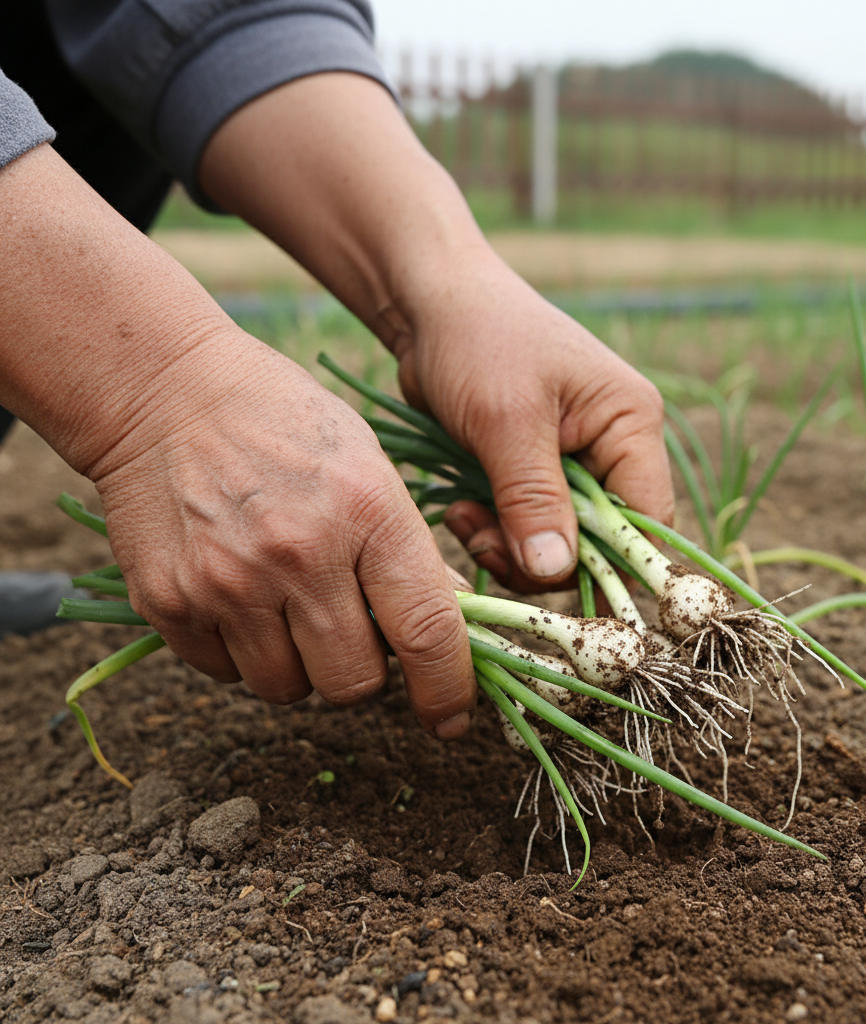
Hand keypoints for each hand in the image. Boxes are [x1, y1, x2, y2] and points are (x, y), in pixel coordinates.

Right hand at [92, 333, 475, 735]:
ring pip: (288, 690)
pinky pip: (224, 675)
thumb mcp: (370, 466)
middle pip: (355, 683)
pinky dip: (241, 654)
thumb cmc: (285, 423)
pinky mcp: (169, 603)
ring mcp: (228, 583)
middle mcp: (299, 555)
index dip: (447, 688)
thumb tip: (450, 623)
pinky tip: (237, 595)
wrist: (165, 392)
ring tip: (287, 604)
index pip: (426, 630)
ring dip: (299, 666)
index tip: (452, 717)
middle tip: (351, 629)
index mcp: (366, 513)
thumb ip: (408, 550)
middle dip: (363, 672)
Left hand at [392, 253, 674, 590]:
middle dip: (542, 557)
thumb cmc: (478, 340)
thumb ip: (534, 499)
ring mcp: (573, 462)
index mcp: (631, 424)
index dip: (611, 564)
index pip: (647, 520)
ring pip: (558, 543)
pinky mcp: (532, 473)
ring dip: (510, 547)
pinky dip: (494, 532)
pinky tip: (459, 511)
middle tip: (485, 543)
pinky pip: (525, 528)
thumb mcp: (506, 420)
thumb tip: (556, 572)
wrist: (429, 303)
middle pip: (602, 542)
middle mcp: (613, 448)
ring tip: (464, 521)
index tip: (552, 582)